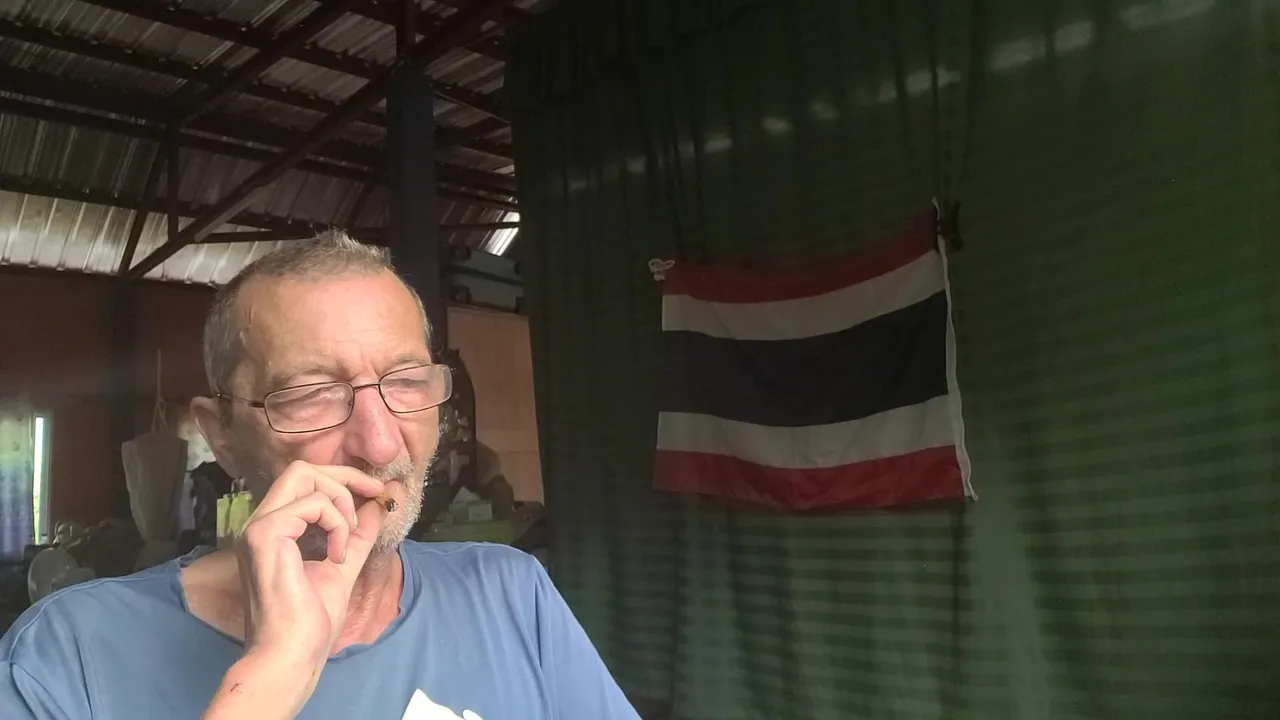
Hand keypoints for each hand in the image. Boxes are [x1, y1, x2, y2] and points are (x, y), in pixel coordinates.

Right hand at [236, 461, 390, 663]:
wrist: (290, 654)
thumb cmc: (310, 621)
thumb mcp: (344, 564)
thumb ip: (358, 533)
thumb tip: (382, 501)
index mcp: (274, 529)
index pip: (304, 479)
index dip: (343, 478)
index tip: (376, 491)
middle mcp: (260, 523)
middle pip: (302, 468)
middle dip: (344, 477)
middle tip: (373, 497)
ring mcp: (258, 527)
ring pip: (305, 476)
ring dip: (341, 503)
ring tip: (346, 543)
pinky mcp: (266, 534)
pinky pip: (313, 504)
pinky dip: (336, 524)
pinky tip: (336, 556)